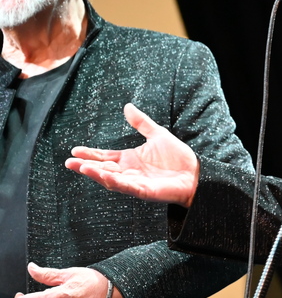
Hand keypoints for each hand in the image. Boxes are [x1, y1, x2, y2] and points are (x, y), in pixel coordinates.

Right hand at [65, 103, 199, 206]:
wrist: (196, 173)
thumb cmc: (178, 157)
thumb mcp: (158, 135)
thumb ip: (142, 123)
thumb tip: (127, 106)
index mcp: (130, 159)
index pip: (105, 156)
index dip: (90, 154)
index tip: (75, 150)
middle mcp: (129, 172)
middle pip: (103, 169)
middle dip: (85, 166)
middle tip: (69, 162)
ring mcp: (136, 182)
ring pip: (111, 179)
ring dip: (96, 174)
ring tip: (81, 167)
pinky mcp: (145, 191)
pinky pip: (127, 187)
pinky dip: (115, 182)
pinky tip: (104, 176)